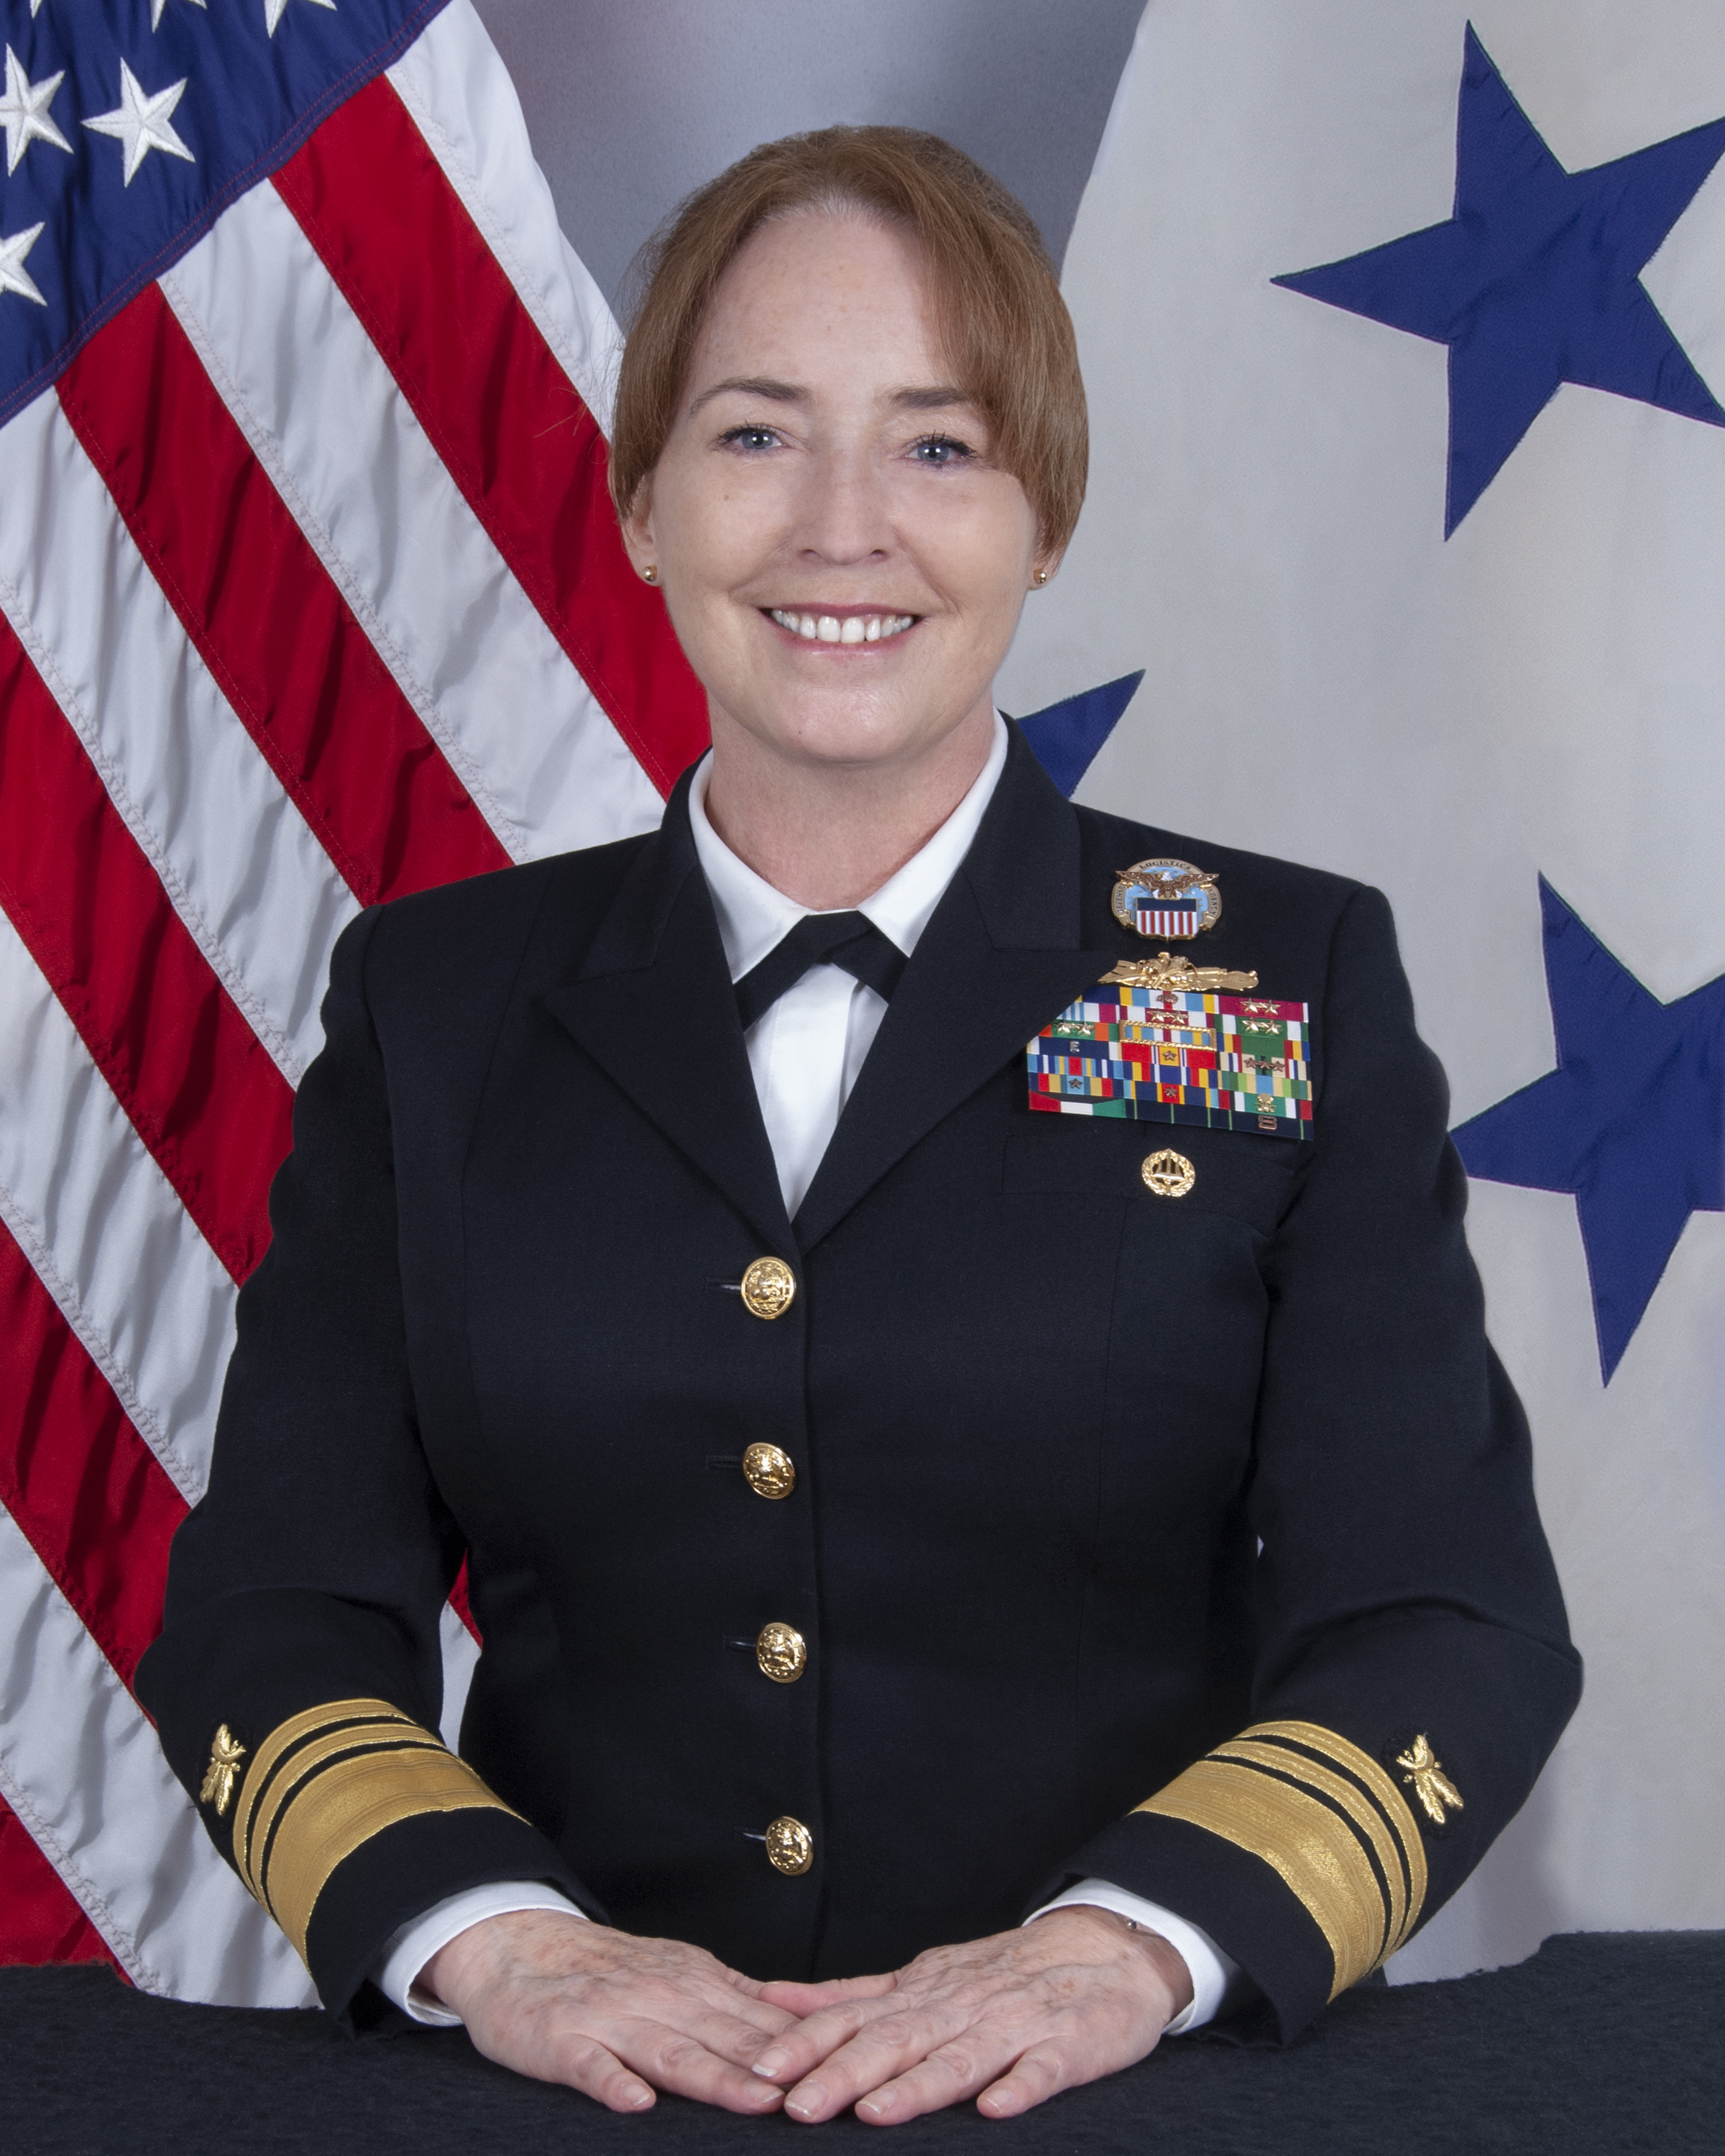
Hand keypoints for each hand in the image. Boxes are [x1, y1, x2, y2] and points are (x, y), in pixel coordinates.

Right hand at [422, 1910, 795, 2114]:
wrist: (517, 1947)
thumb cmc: (609, 1971)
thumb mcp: (681, 1972)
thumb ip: (740, 1998)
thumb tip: (811, 2016)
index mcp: (692, 1983)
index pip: (756, 2021)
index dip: (801, 2048)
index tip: (844, 2067)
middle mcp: (658, 1996)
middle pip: (724, 2038)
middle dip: (772, 2067)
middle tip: (818, 2094)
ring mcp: (610, 2018)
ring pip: (670, 2052)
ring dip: (714, 2076)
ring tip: (756, 2099)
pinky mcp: (562, 2041)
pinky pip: (590, 2065)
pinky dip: (613, 2082)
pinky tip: (635, 2103)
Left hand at [749, 1905, 1193, 2124]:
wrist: (1106, 1952)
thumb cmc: (1004, 1974)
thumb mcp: (923, 1978)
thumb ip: (852, 1995)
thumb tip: (772, 1999)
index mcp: (922, 1993)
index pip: (855, 2016)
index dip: (808, 2042)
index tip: (760, 2069)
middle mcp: (960, 2006)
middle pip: (896, 2040)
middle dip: (844, 2073)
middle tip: (798, 2107)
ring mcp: (1014, 2026)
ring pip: (959, 2058)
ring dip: (916, 2086)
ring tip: (875, 2113)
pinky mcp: (1065, 2048)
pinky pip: (1041, 2071)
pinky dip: (1018, 2087)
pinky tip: (995, 2110)